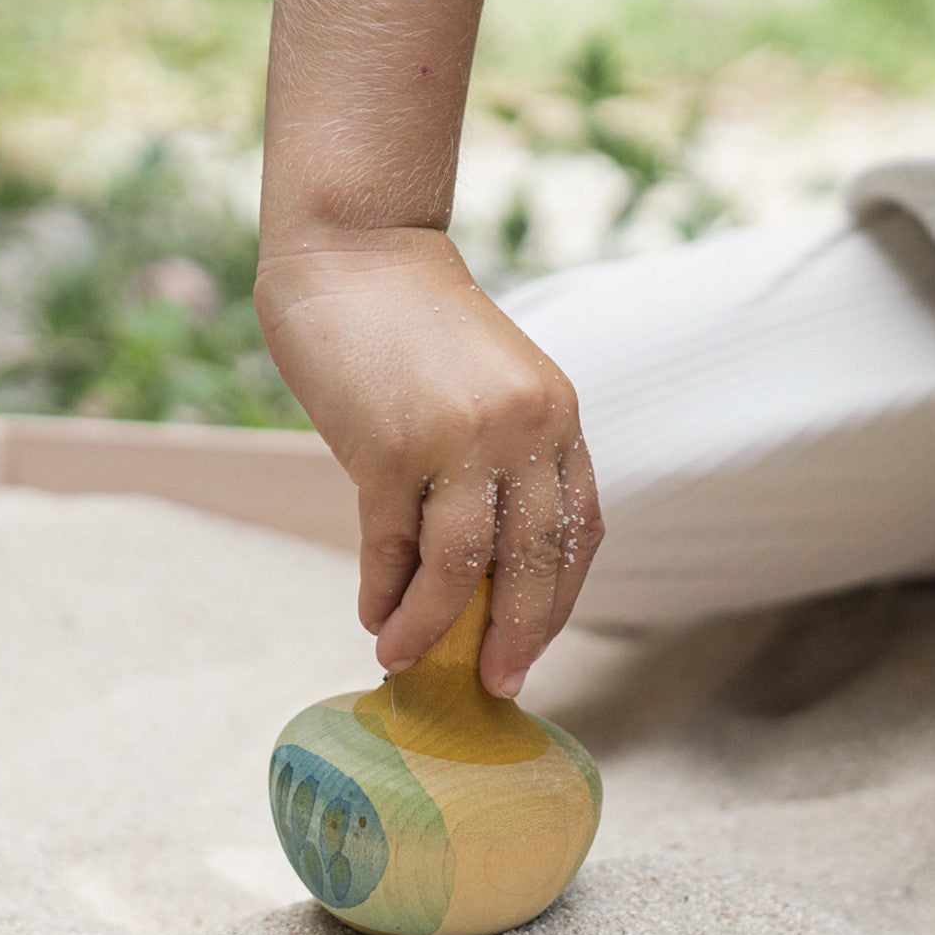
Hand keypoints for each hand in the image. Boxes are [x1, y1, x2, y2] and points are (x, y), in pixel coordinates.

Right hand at [256, 227, 602, 696]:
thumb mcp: (494, 389)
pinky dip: (384, 594)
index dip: (558, 601)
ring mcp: (457, 439)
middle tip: (496, 684)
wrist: (355, 249)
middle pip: (533, 563)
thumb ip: (503, 465)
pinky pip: (392, 548)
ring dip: (432, 629)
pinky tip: (375, 618)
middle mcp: (522, 430)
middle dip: (517, 637)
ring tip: (404, 660)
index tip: (534, 646)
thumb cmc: (418, 326)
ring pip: (461, 569)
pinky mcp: (389, 448)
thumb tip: (482, 575)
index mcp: (558, 418)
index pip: (578, 532)